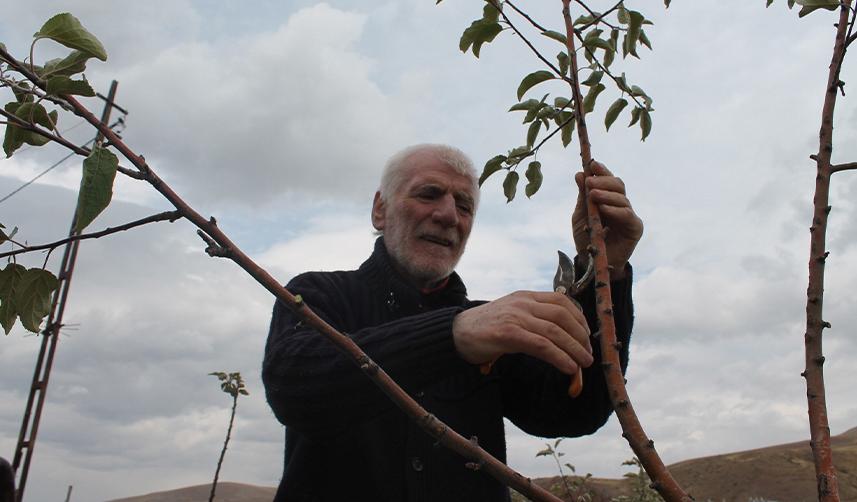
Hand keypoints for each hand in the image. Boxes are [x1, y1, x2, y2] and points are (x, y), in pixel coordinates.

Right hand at [452, 291, 592, 374]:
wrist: (455, 332)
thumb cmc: (485, 328)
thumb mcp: (512, 315)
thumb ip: (533, 319)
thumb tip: (560, 337)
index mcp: (525, 296)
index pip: (561, 300)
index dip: (580, 318)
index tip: (586, 335)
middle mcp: (522, 303)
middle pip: (563, 315)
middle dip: (580, 336)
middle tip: (587, 354)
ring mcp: (515, 316)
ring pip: (555, 331)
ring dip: (574, 349)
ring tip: (583, 363)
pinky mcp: (508, 333)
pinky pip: (542, 345)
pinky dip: (560, 357)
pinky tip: (568, 368)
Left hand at [572, 160, 642, 280]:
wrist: (593, 263)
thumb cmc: (587, 239)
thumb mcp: (580, 216)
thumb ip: (582, 197)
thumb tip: (580, 174)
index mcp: (607, 199)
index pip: (608, 180)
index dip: (602, 171)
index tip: (592, 164)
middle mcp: (620, 204)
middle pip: (617, 185)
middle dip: (603, 180)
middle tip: (590, 181)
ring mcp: (628, 215)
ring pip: (621, 198)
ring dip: (606, 194)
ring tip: (593, 194)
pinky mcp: (634, 227)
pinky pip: (626, 215)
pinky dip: (614, 210)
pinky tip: (603, 209)